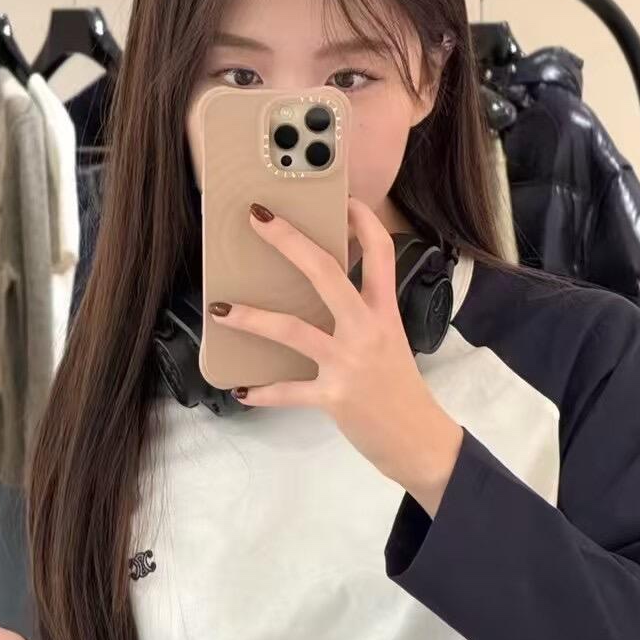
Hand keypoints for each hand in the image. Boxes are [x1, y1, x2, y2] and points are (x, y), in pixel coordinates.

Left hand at [209, 197, 463, 512]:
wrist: (418, 441)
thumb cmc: (399, 390)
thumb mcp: (390, 343)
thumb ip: (362, 317)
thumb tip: (323, 295)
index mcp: (385, 313)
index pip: (380, 253)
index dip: (363, 221)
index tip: (344, 199)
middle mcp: (367, 331)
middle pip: (326, 273)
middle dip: (289, 242)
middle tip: (258, 217)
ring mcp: (349, 363)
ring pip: (293, 330)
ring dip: (253, 318)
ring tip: (220, 309)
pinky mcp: (333, 397)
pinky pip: (289, 392)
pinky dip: (262, 392)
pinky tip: (242, 389)